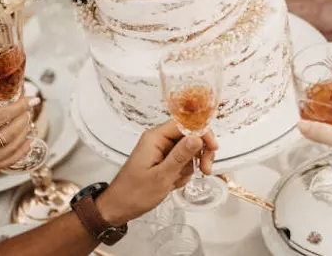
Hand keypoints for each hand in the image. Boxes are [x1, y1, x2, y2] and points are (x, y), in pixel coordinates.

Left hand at [98, 121, 217, 225]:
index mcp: (155, 137)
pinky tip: (174, 183)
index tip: (213, 148)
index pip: (185, 124)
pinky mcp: (162, 160)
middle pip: (190, 136)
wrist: (118, 208)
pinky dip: (182, 172)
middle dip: (200, 152)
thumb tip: (197, 137)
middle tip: (206, 170)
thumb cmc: (135, 193)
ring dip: (191, 165)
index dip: (202, 133)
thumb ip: (181, 156)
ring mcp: (160, 150)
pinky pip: (181, 161)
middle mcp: (159, 140)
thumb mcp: (161, 176)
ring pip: (188, 150)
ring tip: (179, 181)